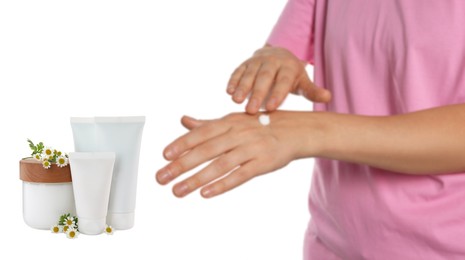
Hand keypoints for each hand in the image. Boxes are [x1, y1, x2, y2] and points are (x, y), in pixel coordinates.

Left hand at [156, 111, 310, 197]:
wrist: (295, 130)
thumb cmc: (260, 125)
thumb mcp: (234, 120)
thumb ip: (207, 124)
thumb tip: (183, 121)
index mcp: (228, 121)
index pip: (201, 133)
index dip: (182, 143)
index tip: (164, 155)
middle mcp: (238, 133)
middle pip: (206, 150)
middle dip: (181, 164)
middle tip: (161, 177)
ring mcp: (251, 148)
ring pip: (220, 165)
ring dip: (196, 179)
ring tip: (178, 191)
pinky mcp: (263, 163)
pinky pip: (240, 175)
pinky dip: (222, 184)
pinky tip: (206, 193)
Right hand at [226, 46, 330, 113]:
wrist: (277, 55)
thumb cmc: (291, 76)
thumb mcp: (303, 82)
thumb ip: (312, 91)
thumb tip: (328, 97)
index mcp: (289, 68)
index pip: (283, 81)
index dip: (277, 94)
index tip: (271, 108)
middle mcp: (273, 62)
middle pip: (264, 77)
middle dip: (257, 93)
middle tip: (251, 110)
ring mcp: (257, 61)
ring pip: (249, 73)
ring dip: (242, 87)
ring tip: (236, 100)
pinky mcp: (245, 63)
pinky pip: (238, 70)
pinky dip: (233, 80)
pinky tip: (228, 91)